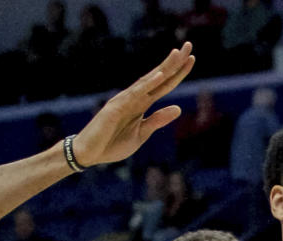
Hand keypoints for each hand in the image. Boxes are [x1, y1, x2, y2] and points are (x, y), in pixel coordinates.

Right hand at [71, 43, 194, 166]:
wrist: (89, 154)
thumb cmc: (112, 144)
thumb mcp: (141, 134)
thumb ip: (158, 120)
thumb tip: (178, 108)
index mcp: (142, 104)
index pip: (164, 85)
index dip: (178, 73)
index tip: (192, 59)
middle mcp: (135, 97)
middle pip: (158, 76)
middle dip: (174, 62)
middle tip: (188, 45)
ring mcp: (124, 100)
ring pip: (148, 81)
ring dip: (163, 67)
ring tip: (177, 54)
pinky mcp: (116, 108)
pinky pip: (134, 95)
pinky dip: (147, 85)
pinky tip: (160, 76)